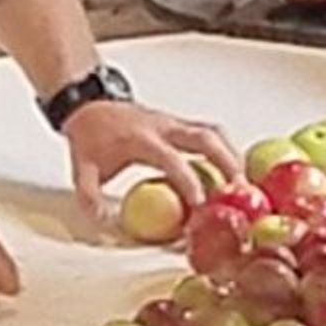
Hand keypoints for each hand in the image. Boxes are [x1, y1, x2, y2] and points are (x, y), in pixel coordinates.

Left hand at [66, 94, 234, 221]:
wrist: (90, 104)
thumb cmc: (90, 136)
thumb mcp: (82, 167)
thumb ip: (89, 195)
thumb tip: (104, 221)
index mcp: (141, 138)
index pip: (172, 159)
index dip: (188, 182)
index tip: (201, 205)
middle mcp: (163, 126)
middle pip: (205, 138)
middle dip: (226, 163)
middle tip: (239, 191)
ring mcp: (174, 123)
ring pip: (213, 133)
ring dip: (232, 156)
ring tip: (243, 183)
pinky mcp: (179, 124)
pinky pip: (209, 134)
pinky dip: (225, 150)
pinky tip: (231, 171)